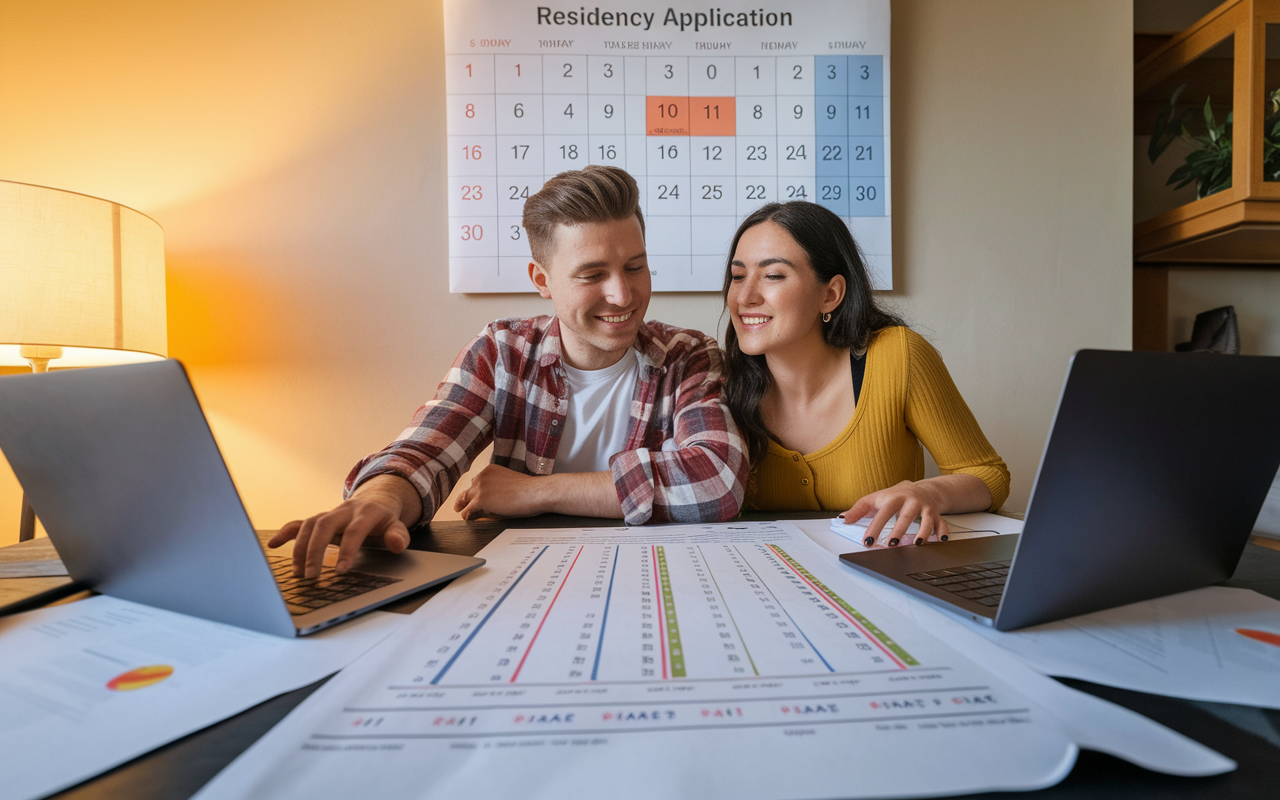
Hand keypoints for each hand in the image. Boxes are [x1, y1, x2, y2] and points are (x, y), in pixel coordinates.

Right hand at [268, 475, 418, 577]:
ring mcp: (330, 513)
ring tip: (298, 572)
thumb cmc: (386, 519)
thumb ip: (398, 536)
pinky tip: (273, 544)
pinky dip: (285, 533)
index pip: (354, 531)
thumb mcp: (398, 526)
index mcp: (366, 513)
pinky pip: (299, 523)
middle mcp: (344, 510)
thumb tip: (396, 544)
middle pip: (324, 525)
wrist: (376, 500)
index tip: (340, 571)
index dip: (347, 550)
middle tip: (311, 575)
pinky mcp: (320, 518)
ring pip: (309, 524)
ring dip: (300, 548)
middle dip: (315, 550)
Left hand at [453, 464, 545, 519]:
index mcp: (490, 470)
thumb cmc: (529, 489)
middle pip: (469, 490)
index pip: (477, 481)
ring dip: (465, 507)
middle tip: (459, 505)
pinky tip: (467, 519)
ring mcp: (480, 488)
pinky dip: (466, 515)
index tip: (472, 496)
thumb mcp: (509, 482)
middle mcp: (482, 476)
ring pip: (466, 499)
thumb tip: (492, 498)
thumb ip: (497, 486)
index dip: (474, 490)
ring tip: (462, 513)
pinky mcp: (480, 500)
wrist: (535, 492)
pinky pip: (468, 510)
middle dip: (465, 498)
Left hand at [839, 480, 948, 547]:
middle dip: (899, 530)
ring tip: (917, 544)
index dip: (875, 527)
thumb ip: (858, 509)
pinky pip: (942, 524)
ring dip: (923, 532)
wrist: (924, 489)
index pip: (883, 513)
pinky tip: (940, 541)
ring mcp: (925, 508)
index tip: (867, 541)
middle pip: (906, 516)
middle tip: (891, 545)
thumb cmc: (896, 497)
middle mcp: (911, 502)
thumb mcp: (875, 499)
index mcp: (894, 498)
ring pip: (926, 520)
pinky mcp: (937, 515)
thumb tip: (841, 519)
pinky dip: (942, 532)